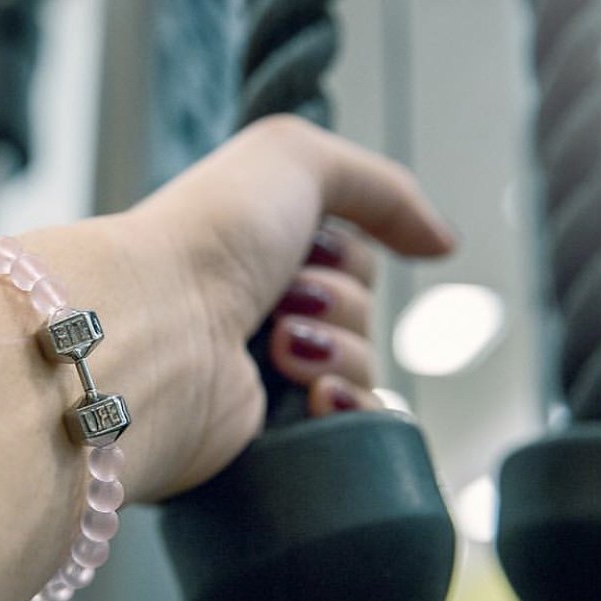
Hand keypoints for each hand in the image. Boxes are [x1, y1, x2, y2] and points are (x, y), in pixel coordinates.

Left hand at [26, 116, 453, 502]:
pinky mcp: (268, 439)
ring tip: (278, 346)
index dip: (344, 252)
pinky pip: (351, 428)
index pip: (351, 259)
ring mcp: (260, 381)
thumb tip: (444, 245)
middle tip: (281, 302)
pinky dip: (348, 407)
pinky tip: (315, 396)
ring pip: (362, 367)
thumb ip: (381, 188)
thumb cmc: (211, 237)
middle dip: (336, 300)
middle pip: (360, 311)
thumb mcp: (295, 160)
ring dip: (336, 349)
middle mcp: (254, 315)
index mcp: (253, 255)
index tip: (302, 247)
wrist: (157, 329)